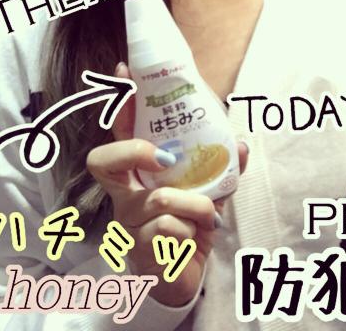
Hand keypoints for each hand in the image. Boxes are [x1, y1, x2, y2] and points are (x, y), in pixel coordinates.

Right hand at [87, 63, 248, 306]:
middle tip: (163, 157)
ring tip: (207, 218)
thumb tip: (241, 144)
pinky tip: (195, 240)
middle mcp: (125, 193)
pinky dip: (195, 231)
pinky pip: (172, 229)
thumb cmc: (191, 223)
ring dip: (196, 207)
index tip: (125, 71)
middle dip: (133, 151)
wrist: (184, 274)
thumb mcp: (209, 190)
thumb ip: (222, 167)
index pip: (122, 132)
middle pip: (104, 162)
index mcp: (139, 173)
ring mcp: (127, 222)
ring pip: (161, 200)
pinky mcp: (138, 249)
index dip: (121, 103)